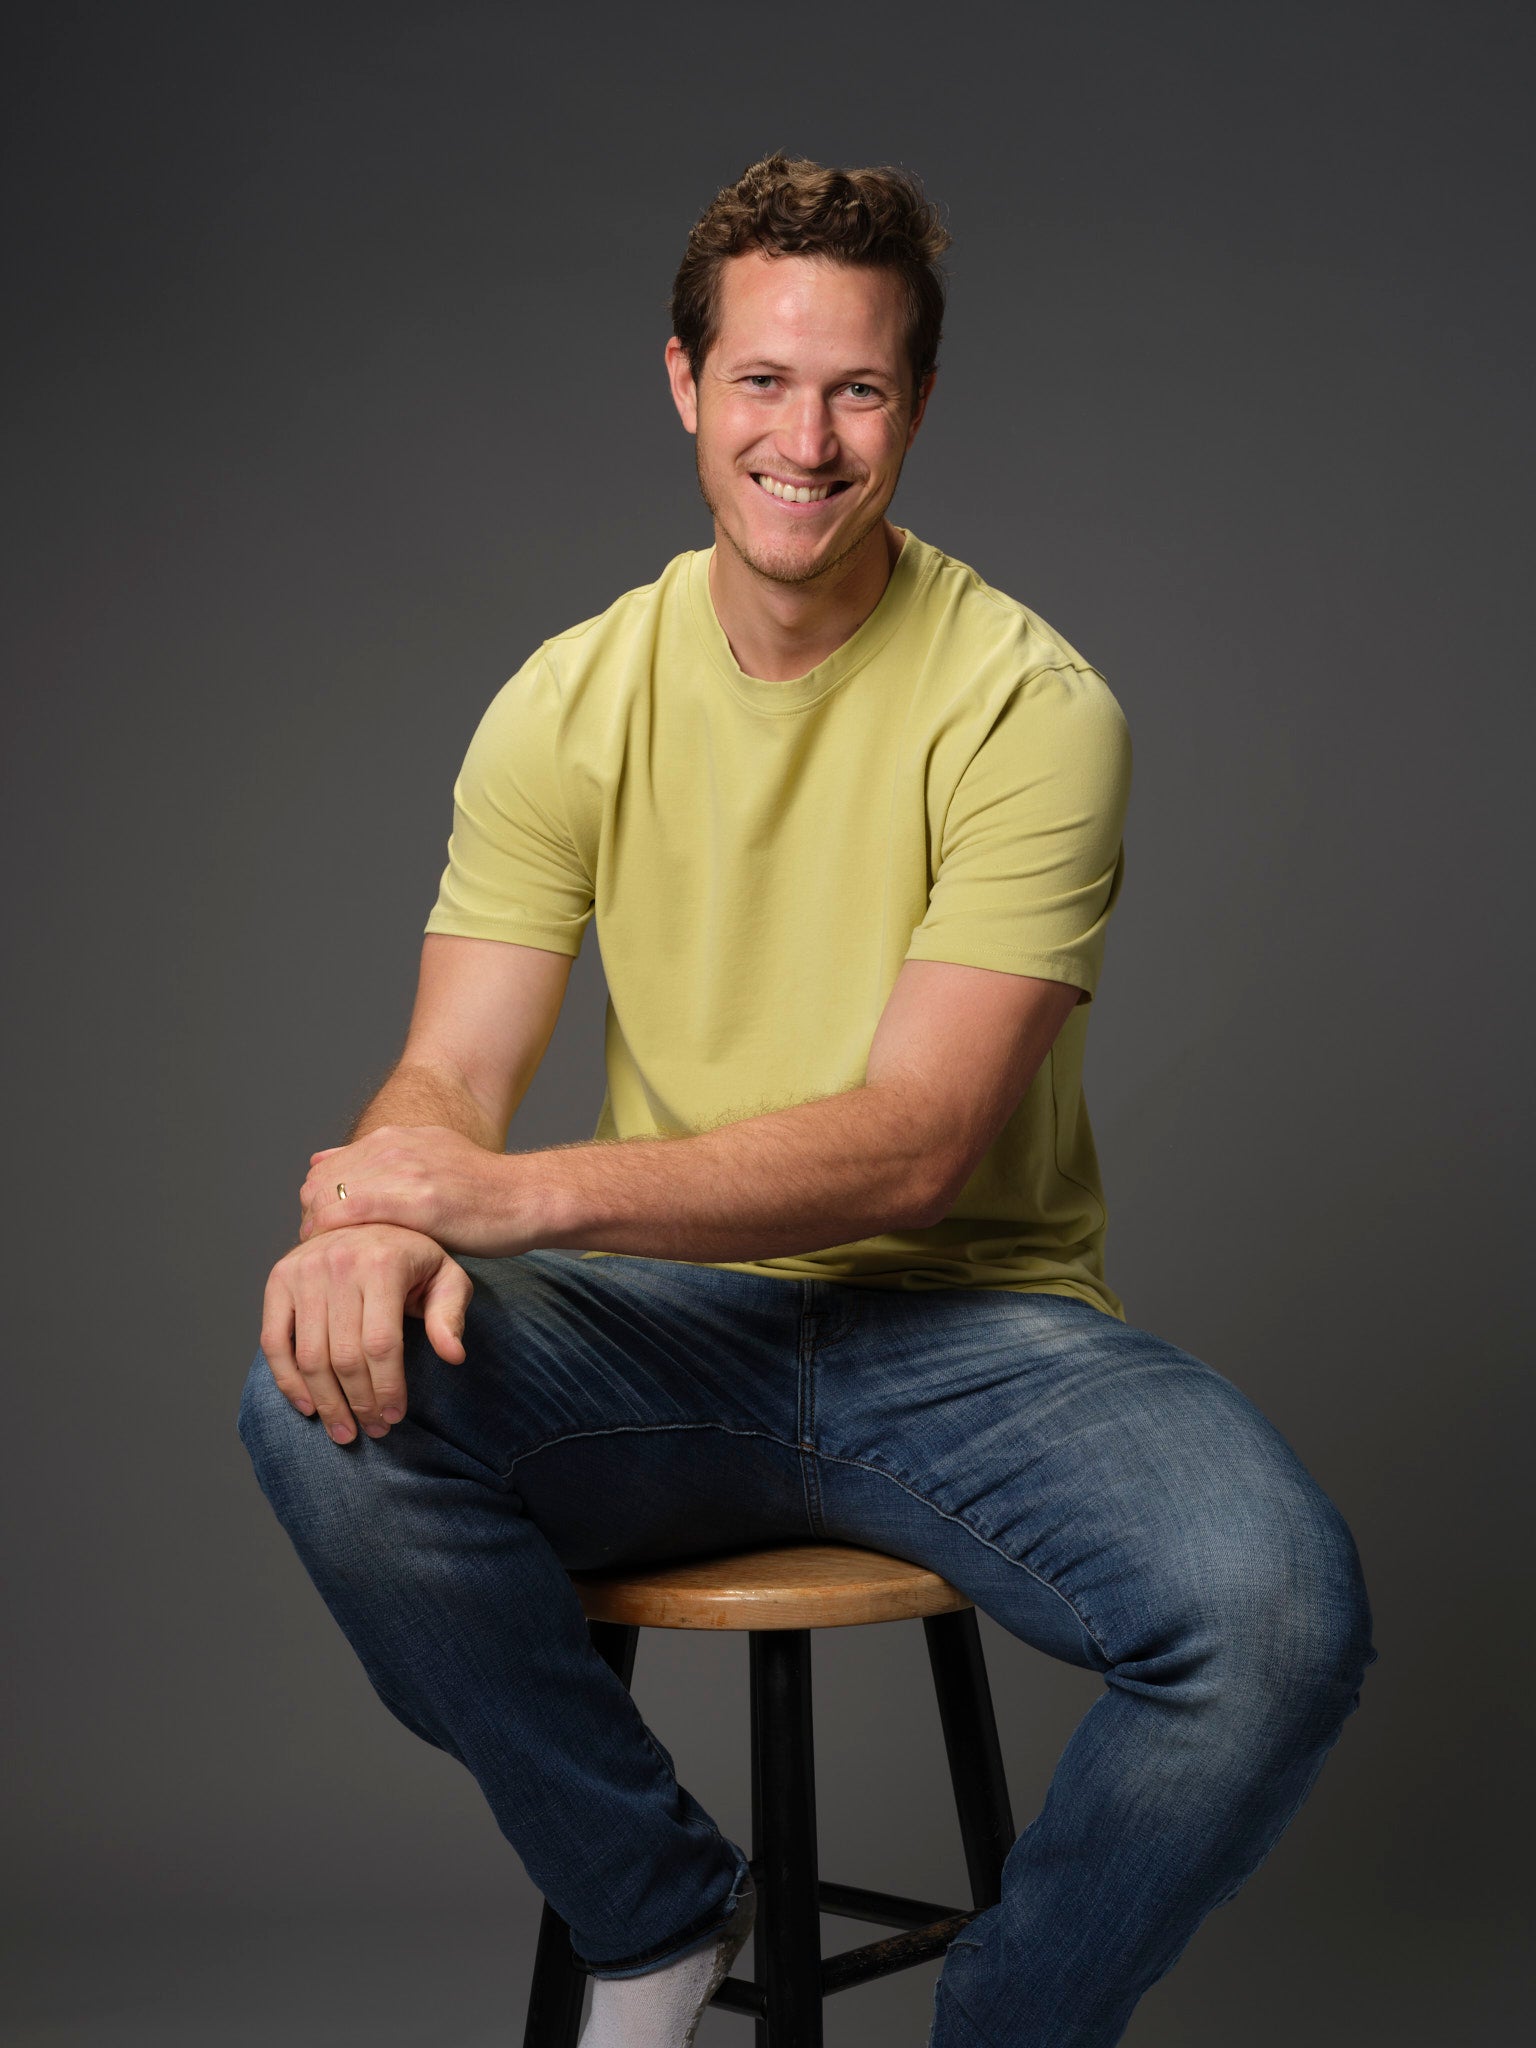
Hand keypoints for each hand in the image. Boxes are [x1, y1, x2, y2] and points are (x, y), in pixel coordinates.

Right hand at [260, 1222, 472, 1443]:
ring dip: (326, 1403)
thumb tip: (454, 1356)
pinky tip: (308, 1406)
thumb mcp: (446, 1277)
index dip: (387, 1389)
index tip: (394, 1417)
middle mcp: (339, 1263)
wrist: (369, 1217)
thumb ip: (450, 1315)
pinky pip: (274, 1341)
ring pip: (310, 1356)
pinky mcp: (279, 1278)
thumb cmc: (414, 1256)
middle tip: (373, 1429)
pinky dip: (287, 1380)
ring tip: (344, 1430)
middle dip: (360, 1403)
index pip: (382, 1345)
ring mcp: (304, 1270)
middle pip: (345, 1356)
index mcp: (383, 1264)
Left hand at [298, 1124, 529, 1254]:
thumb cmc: (481, 1190)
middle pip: (320, 1182)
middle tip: (322, 1252)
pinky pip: (355, 1214)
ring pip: (330, 1198)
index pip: (325, 1168)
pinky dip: (339, 1236)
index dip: (317, 1203)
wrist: (528, 1197)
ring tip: (332, 1260)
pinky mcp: (419, 1201)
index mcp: (394, 1137)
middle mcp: (394, 1147)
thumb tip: (321, 1158)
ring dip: (320, 1232)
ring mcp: (405, 1171)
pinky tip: (347, 1256)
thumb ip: (377, 1159)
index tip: (324, 1233)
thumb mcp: (427, 1158)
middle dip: (313, 1218)